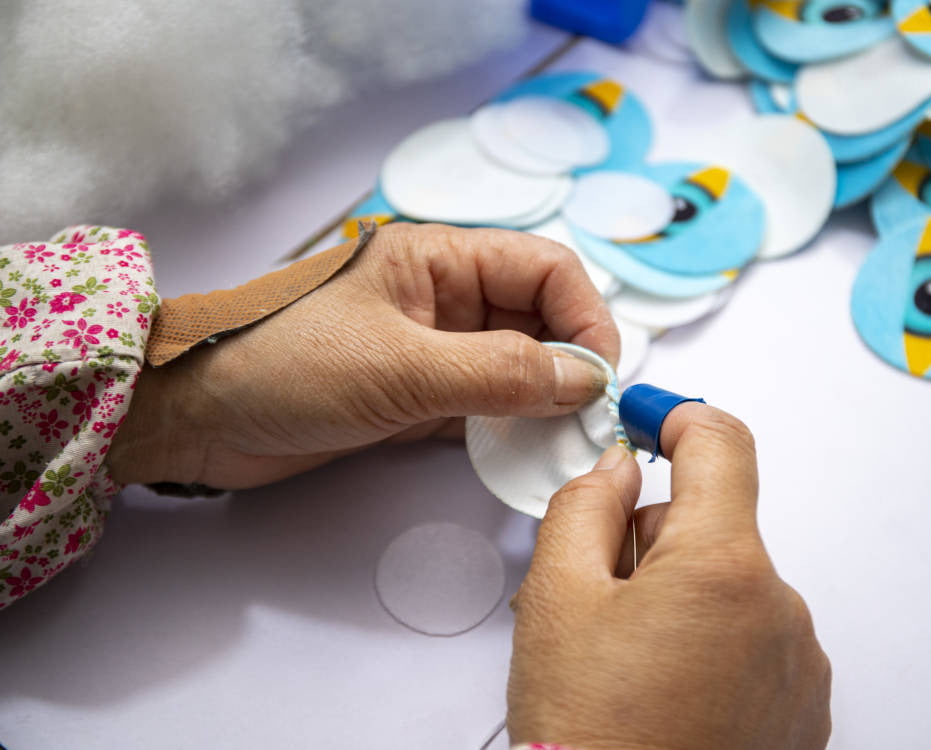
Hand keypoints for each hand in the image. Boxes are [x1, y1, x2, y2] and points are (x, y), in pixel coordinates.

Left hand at [108, 223, 618, 487]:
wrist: (199, 420)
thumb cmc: (287, 368)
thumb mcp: (401, 367)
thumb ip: (500, 371)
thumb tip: (587, 379)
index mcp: (439, 259)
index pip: (545, 269)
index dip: (585, 318)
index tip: (600, 379)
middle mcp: (444, 298)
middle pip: (538, 318)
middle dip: (571, 364)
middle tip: (588, 422)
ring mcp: (432, 349)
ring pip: (517, 365)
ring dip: (544, 401)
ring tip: (561, 443)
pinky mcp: (417, 397)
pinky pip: (484, 405)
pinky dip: (509, 428)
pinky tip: (522, 455)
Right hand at [507, 403, 831, 749]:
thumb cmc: (589, 736)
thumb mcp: (556, 598)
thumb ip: (585, 506)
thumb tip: (614, 471)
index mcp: (723, 568)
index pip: (721, 444)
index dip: (678, 417)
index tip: (653, 418)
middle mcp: (779, 611)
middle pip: (715, 526)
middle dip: (656, 542)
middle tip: (601, 599)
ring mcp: (798, 666)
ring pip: (731, 587)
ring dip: (682, 599)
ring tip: (628, 662)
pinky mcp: (801, 710)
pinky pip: (754, 641)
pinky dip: (712, 646)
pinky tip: (665, 692)